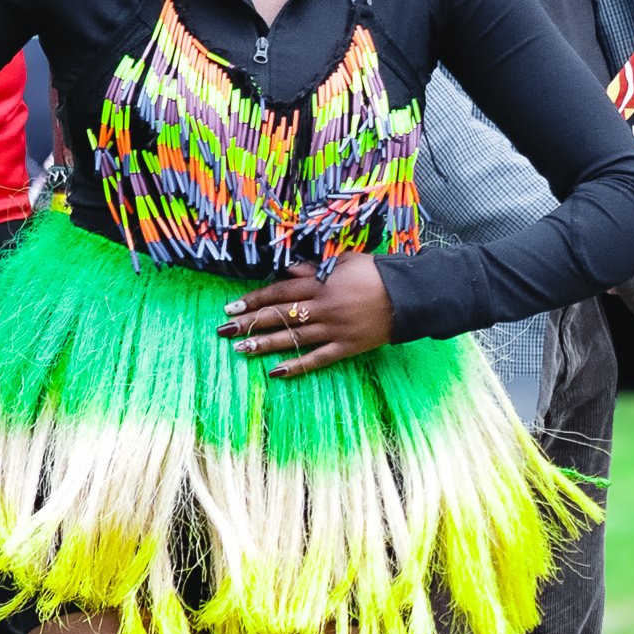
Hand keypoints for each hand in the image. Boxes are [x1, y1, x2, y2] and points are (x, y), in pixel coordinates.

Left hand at [217, 254, 394, 378]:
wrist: (409, 296)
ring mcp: (334, 330)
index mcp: (321, 286)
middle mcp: (322, 308)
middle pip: (279, 316)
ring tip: (241, 349)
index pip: (280, 293)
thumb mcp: (344, 261)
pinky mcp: (346, 347)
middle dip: (250, 322)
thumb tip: (288, 272)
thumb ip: (314, 269)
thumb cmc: (377, 273)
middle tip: (224, 329)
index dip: (255, 299)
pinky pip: (317, 359)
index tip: (233, 305)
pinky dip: (297, 366)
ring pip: (293, 338)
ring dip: (265, 344)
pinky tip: (276, 372)